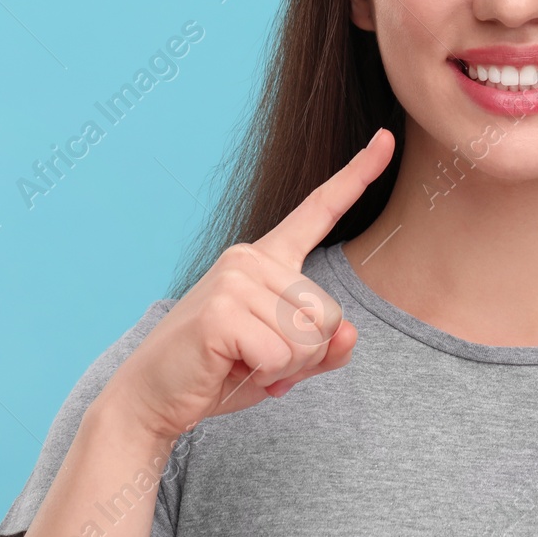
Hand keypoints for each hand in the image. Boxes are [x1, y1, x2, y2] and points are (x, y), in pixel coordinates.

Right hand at [97, 128, 395, 443]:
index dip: (357, 175)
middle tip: (257, 358)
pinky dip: (266, 375)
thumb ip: (324, 347)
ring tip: (242, 361)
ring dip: (285, 367)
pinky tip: (231, 367)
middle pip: (330, 314)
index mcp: (267, 258)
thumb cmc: (219, 371)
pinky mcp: (223, 310)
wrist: (152, 397)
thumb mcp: (285, 360)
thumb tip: (348, 333)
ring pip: (310, 337)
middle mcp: (250, 257)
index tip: (385, 138)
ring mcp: (235, 278)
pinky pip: (282, 354)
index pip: (319, 210)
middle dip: (304, 354)